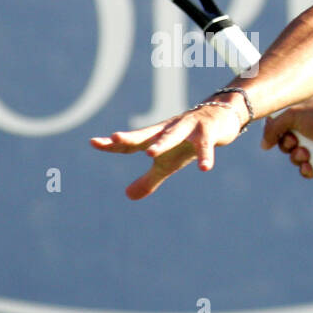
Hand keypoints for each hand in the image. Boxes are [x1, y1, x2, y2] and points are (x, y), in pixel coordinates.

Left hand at [90, 102, 244, 199]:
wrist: (219, 117)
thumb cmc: (187, 142)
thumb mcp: (167, 164)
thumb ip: (148, 180)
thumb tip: (127, 195)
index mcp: (155, 137)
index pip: (131, 142)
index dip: (113, 143)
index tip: (93, 142)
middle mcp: (168, 129)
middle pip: (146, 134)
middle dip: (131, 137)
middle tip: (114, 138)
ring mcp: (188, 128)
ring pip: (173, 136)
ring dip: (162, 143)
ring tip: (150, 154)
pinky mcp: (208, 131)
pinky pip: (205, 145)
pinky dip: (205, 155)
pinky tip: (205, 168)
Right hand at [261, 95, 312, 177]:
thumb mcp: (292, 115)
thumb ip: (274, 128)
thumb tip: (264, 145)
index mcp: (302, 115)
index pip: (281, 127)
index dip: (276, 133)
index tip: (278, 134)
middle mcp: (311, 129)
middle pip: (287, 145)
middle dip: (287, 147)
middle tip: (295, 142)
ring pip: (297, 159)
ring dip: (297, 158)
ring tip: (306, 153)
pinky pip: (311, 171)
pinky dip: (307, 171)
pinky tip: (310, 167)